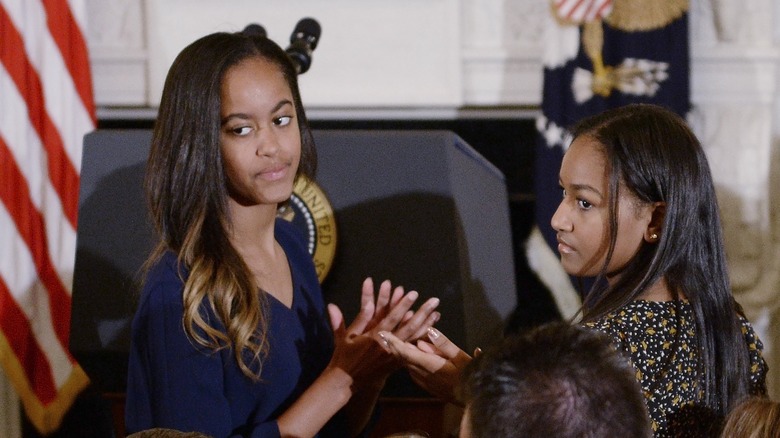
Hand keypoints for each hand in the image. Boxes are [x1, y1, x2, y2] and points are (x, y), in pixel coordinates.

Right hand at [326, 279, 440, 389]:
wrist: (346, 382)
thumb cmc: (344, 356)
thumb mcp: (347, 336)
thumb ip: (359, 318)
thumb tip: (368, 302)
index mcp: (375, 337)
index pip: (392, 318)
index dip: (403, 305)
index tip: (414, 293)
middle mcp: (388, 346)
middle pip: (409, 327)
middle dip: (423, 312)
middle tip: (434, 301)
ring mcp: (394, 356)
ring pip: (413, 339)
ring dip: (426, 325)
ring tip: (437, 313)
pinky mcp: (396, 364)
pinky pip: (412, 350)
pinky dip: (420, 340)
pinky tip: (430, 332)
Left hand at [378, 327, 472, 405]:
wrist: (476, 399)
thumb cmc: (470, 375)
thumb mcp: (460, 356)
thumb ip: (443, 344)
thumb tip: (429, 331)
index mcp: (430, 365)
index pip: (406, 352)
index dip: (393, 342)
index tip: (382, 333)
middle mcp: (423, 375)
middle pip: (404, 358)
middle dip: (397, 345)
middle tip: (390, 333)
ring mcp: (425, 383)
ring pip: (409, 365)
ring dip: (406, 354)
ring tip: (404, 341)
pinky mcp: (429, 387)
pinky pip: (415, 372)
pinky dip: (413, 362)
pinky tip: (417, 355)